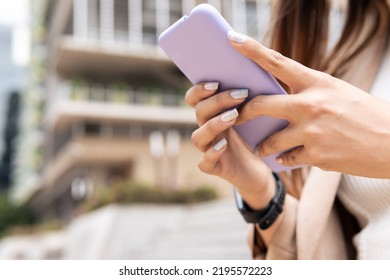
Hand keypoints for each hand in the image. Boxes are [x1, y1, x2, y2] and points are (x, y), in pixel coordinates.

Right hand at [185, 83, 274, 208]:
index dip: (199, 90)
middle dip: (218, 101)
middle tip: (240, 95)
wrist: (259, 171)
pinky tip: (223, 145)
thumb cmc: (256, 140)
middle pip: (199, 112)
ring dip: (213, 125)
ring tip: (233, 117)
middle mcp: (207, 131)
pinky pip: (204, 163)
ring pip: (198, 137)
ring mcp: (208, 150)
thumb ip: (247, 100)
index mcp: (212, 115)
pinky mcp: (215, 168)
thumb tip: (256, 76)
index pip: (194, 99)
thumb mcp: (252, 117)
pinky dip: (211, 154)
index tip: (216, 82)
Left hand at [228, 31, 389, 177]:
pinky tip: (288, 156)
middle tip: (235, 117)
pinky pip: (287, 158)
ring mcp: (313, 131)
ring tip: (262, 147)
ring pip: (270, 140)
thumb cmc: (364, 113)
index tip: (232, 38)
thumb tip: (277, 96)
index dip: (251, 49)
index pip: (277, 62)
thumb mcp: (336, 92)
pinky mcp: (317, 155)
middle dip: (242, 113)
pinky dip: (284, 158)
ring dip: (263, 145)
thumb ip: (307, 92)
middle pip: (260, 105)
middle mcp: (311, 104)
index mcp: (317, 83)